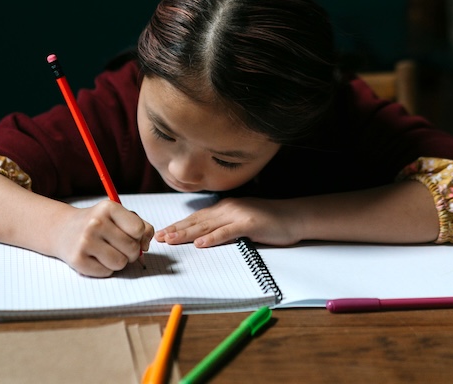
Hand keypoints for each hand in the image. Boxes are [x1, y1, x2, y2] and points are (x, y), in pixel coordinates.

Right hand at [53, 200, 153, 276]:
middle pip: (132, 248)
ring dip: (119, 261)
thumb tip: (145, 247)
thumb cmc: (98, 223)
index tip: (129, 235)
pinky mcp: (77, 260)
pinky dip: (105, 268)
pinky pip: (106, 272)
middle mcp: (96, 223)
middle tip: (118, 246)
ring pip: (120, 263)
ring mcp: (85, 242)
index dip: (138, 236)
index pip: (138, 229)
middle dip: (130, 251)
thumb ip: (141, 227)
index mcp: (108, 207)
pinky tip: (96, 258)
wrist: (63, 229)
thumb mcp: (118, 216)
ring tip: (108, 252)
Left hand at [154, 197, 298, 247]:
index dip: (178, 225)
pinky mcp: (250, 223)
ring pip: (207, 226)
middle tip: (158, 237)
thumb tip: (205, 237)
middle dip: (176, 229)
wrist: (294, 216)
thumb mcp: (242, 222)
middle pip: (197, 221)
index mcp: (224, 209)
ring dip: (187, 233)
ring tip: (171, 240)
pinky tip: (200, 243)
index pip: (196, 218)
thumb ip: (225, 227)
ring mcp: (238, 215)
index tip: (162, 233)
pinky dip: (213, 238)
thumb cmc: (270, 221)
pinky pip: (227, 232)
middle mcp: (227, 209)